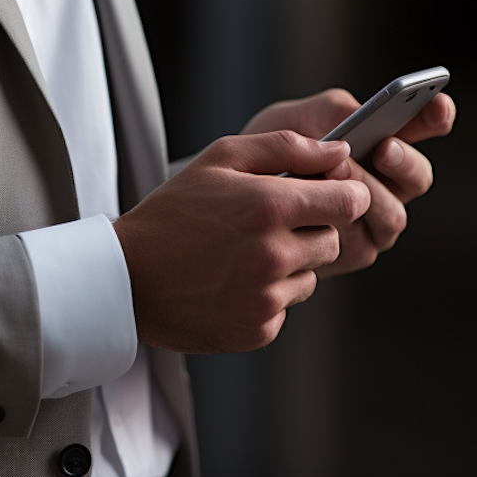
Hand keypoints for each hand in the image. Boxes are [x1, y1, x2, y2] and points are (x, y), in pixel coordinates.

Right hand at [113, 131, 369, 353]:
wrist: (126, 277)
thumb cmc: (172, 211)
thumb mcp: (220, 159)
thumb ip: (286, 147)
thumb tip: (341, 150)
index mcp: (270, 206)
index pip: (350, 201)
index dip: (343, 194)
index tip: (327, 194)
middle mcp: (275, 254)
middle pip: (333, 240)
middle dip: (312, 228)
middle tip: (268, 223)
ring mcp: (267, 297)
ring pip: (311, 276)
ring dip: (290, 264)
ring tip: (242, 254)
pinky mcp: (258, 329)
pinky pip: (285, 307)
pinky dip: (267, 295)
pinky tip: (231, 282)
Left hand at [241, 87, 454, 276]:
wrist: (237, 199)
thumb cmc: (273, 152)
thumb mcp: (294, 120)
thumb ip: (328, 113)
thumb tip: (353, 119)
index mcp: (383, 143)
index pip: (422, 127)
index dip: (435, 116)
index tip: (440, 103)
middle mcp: (388, 184)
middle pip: (417, 178)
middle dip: (403, 161)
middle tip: (383, 147)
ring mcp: (374, 221)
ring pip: (392, 215)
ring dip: (365, 191)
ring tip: (335, 172)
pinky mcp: (354, 252)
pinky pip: (360, 242)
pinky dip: (339, 223)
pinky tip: (315, 210)